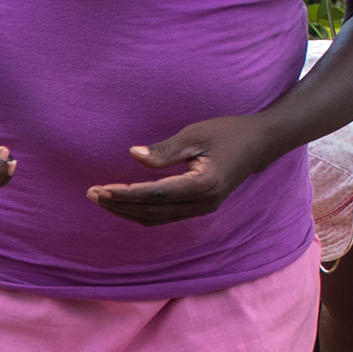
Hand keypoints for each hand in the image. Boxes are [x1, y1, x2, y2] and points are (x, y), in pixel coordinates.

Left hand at [90, 114, 274, 225]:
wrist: (260, 144)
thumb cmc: (228, 133)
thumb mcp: (195, 134)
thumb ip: (164, 150)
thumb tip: (133, 156)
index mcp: (203, 184)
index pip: (154, 195)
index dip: (125, 195)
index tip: (100, 189)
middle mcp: (203, 203)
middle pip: (151, 212)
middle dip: (119, 205)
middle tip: (92, 194)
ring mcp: (202, 209)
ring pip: (156, 218)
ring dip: (127, 211)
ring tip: (102, 199)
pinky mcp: (200, 207)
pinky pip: (165, 216)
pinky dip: (141, 211)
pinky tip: (124, 202)